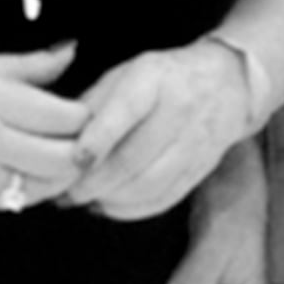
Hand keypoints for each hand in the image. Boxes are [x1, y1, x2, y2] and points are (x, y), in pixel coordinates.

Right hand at [0, 45, 87, 209]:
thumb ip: (27, 65)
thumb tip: (69, 51)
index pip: (63, 117)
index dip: (84, 113)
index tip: (81, 105)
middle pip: (64, 159)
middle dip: (81, 148)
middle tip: (80, 135)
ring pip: (47, 187)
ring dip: (63, 173)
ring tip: (60, 153)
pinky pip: (20, 201)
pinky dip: (36, 188)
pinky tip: (31, 169)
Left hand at [65, 38, 248, 219]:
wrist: (224, 84)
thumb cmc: (159, 79)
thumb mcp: (124, 74)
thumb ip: (93, 105)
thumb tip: (58, 140)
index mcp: (152, 79)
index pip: (125, 111)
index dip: (97, 139)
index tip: (73, 160)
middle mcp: (178, 110)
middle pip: (134, 157)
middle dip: (94, 181)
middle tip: (65, 191)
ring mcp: (194, 143)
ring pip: (149, 183)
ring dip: (110, 198)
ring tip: (83, 200)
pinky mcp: (201, 169)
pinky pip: (165, 197)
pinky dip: (132, 209)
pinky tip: (108, 205)